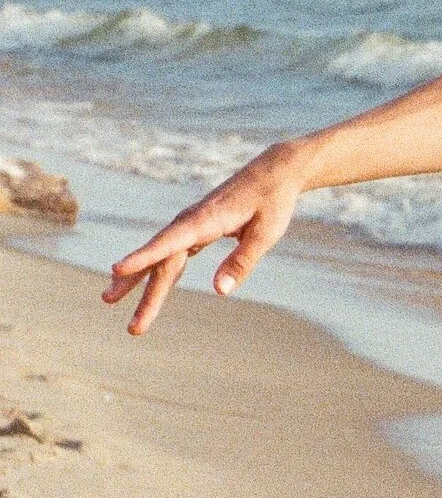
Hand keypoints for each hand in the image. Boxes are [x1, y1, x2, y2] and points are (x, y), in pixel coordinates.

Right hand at [102, 146, 306, 336]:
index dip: (142, 257)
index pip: (168, 243)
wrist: (274, 172)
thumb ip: (242, 261)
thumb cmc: (273, 202)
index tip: (116, 270)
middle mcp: (190, 222)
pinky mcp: (195, 230)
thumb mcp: (266, 233)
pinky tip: (146, 288)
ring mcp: (190, 225)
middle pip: (161, 261)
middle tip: (132, 326)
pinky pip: (171, 254)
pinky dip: (156, 270)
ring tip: (110, 300)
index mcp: (205, 220)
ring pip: (160, 258)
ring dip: (139, 282)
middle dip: (142, 292)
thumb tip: (219, 292)